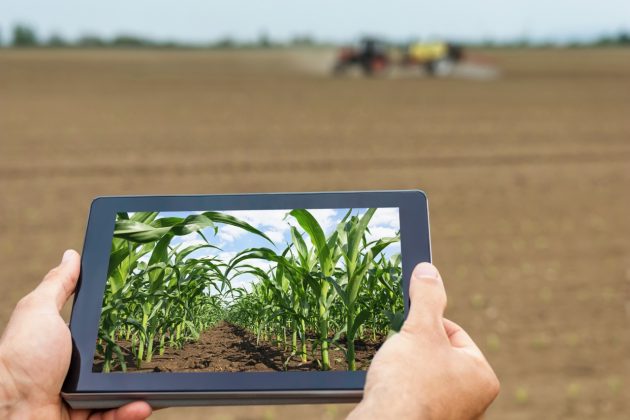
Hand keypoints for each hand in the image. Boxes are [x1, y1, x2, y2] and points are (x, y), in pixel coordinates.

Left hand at [0, 250, 151, 419]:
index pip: (100, 330)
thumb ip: (59, 284)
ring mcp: (79, 396)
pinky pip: (113, 415)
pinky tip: (143, 405)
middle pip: (114, 362)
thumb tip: (72, 255)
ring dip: (139, 389)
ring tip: (157, 381)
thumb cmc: (21, 356)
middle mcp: (71, 370)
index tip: (145, 314)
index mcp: (65, 342)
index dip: (121, 324)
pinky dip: (129, 411)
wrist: (9, 409)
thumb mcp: (40, 311)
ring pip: (119, 391)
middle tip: (161, 350)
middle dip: (138, 358)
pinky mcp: (84, 418)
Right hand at [348, 263, 498, 419]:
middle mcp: (472, 401)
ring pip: (423, 376)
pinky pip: (412, 396)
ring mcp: (449, 415)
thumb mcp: (420, 329)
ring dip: (405, 368)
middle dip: (414, 348)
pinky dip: (399, 389)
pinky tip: (389, 390)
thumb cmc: (408, 383)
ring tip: (393, 372)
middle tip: (398, 350)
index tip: (409, 328)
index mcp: (481, 377)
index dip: (427, 324)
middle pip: (437, 354)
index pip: (454, 333)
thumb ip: (427, 297)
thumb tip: (428, 270)